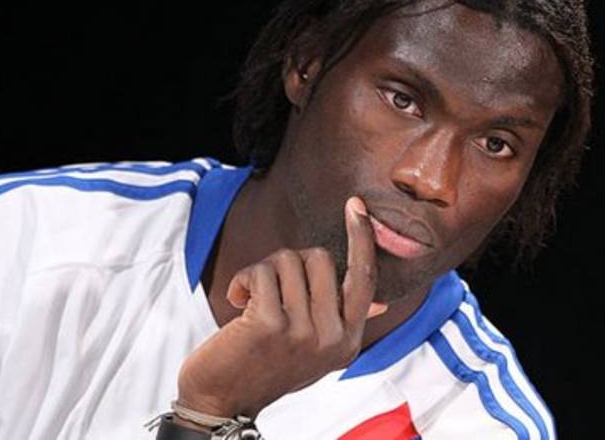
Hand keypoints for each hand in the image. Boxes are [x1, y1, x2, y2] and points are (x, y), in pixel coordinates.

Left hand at [176, 196, 385, 418]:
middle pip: (319, 258)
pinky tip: (236, 301)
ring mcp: (303, 332)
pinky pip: (261, 272)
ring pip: (288, 260)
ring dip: (261, 272)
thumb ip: (344, 321)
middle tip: (269, 289)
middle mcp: (332, 337)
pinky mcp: (271, 325)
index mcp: (348, 341)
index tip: (356, 206)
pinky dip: (242, 280)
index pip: (365, 279)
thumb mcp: (314, 350)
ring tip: (251, 300)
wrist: (222, 399)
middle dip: (287, 261)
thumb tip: (382, 302)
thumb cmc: (265, 365)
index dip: (362, 239)